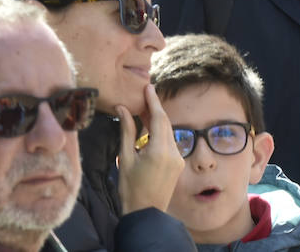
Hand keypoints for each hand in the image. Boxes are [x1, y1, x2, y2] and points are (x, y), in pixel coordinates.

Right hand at [116, 84, 183, 213]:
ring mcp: (177, 159)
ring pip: (168, 131)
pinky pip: (170, 141)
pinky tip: (149, 129)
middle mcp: (172, 153)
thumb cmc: (131, 187)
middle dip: (155, 107)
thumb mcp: (126, 157)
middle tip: (144, 94)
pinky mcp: (178, 164)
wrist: (146, 212)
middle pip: (165, 122)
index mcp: (159, 150)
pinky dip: (160, 132)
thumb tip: (122, 108)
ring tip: (143, 110)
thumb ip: (127, 131)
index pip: (158, 118)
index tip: (148, 87)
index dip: (153, 100)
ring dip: (157, 120)